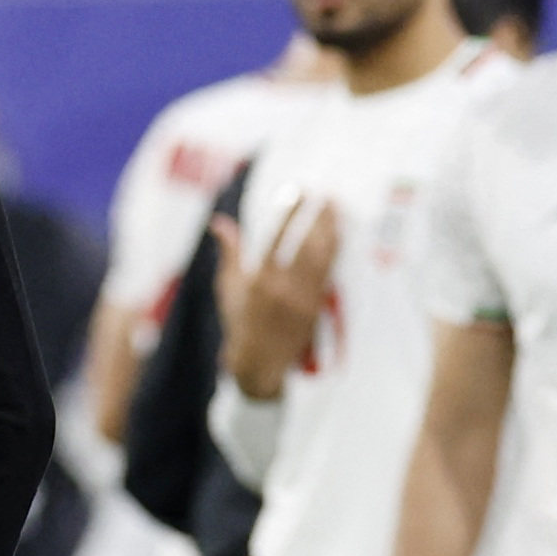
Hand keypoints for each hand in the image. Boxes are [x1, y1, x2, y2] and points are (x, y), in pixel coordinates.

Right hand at [209, 199, 340, 400]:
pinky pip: (329, 271)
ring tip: (335, 209)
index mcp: (259, 282)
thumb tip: (219, 222)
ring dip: (332, 230)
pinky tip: (337, 235)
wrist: (258, 364)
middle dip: (319, 217)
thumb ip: (230, 252)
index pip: (278, 238)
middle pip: (308, 244)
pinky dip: (334, 249)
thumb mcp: (228, 288)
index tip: (297, 191)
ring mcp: (304, 298)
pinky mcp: (317, 306)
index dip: (289, 212)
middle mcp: (284, 289)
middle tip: (326, 195)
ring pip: (323, 257)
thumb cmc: (239, 324)